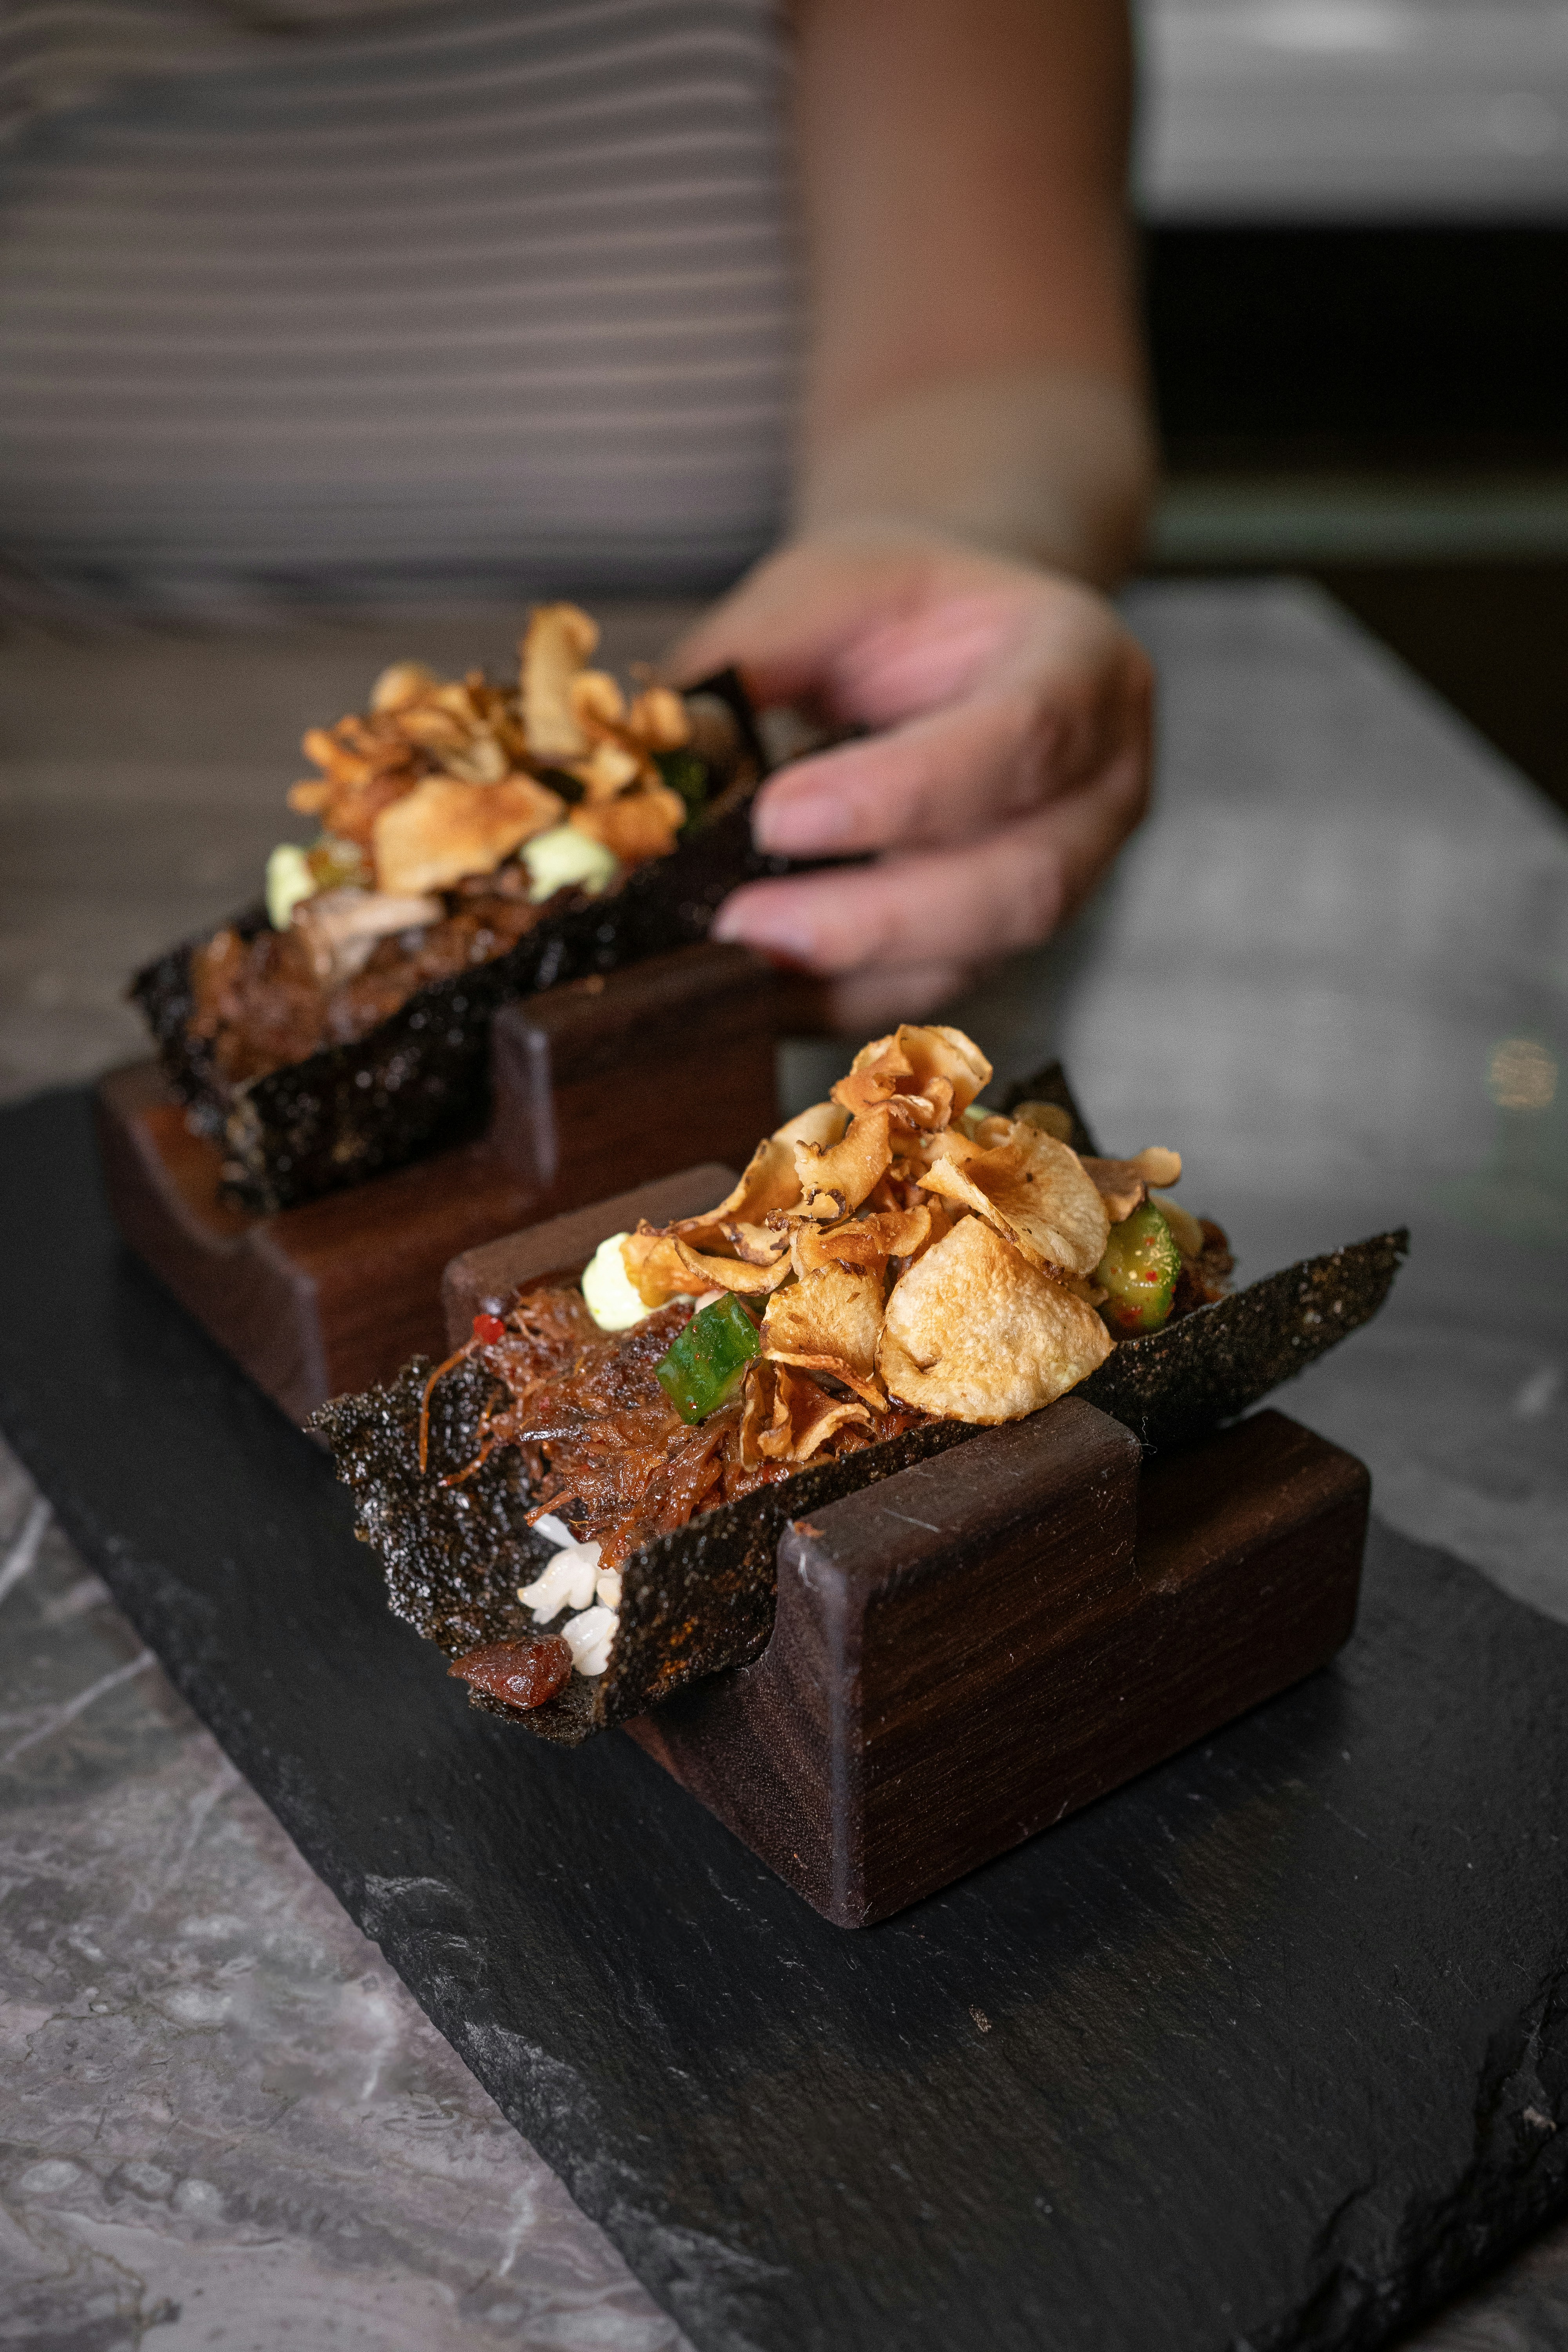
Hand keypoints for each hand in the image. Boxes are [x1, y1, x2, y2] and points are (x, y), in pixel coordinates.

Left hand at [668, 529, 1153, 1032]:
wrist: (959, 644)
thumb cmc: (907, 609)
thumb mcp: (837, 580)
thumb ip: (762, 649)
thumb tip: (672, 741)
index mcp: (1085, 668)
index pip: (1020, 739)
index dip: (903, 791)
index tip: (776, 816)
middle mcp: (1098, 790)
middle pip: (1015, 884)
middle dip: (872, 920)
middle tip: (741, 925)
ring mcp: (1062, 879)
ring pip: (974, 960)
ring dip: (845, 977)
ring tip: (728, 966)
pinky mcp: (998, 940)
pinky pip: (925, 997)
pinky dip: (832, 1002)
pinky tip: (747, 992)